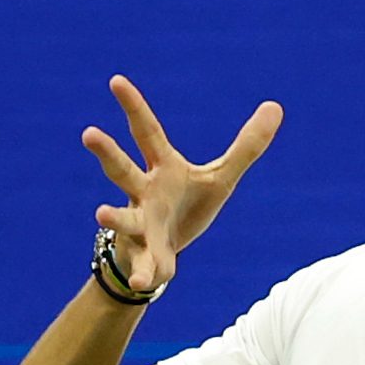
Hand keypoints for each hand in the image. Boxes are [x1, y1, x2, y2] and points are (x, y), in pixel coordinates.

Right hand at [84, 76, 282, 291]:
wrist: (163, 254)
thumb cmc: (186, 208)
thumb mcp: (220, 177)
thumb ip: (246, 146)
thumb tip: (276, 106)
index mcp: (161, 168)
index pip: (146, 132)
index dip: (133, 106)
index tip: (116, 80)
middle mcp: (144, 193)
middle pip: (121, 169)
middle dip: (106, 153)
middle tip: (89, 133)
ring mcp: (141, 224)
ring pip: (122, 218)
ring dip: (113, 215)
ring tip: (100, 212)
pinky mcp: (147, 256)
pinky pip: (146, 266)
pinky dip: (146, 274)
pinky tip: (145, 283)